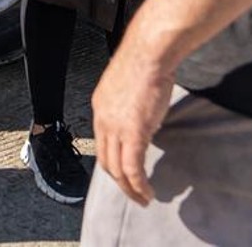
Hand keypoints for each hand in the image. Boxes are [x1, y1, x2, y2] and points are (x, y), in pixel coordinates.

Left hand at [89, 40, 174, 205]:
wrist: (150, 53)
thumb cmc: (146, 62)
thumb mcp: (131, 87)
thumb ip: (131, 106)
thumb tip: (144, 120)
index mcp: (100, 107)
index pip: (102, 143)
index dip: (113, 161)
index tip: (124, 173)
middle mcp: (103, 120)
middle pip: (106, 161)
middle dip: (119, 182)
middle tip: (133, 192)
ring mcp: (116, 128)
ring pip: (117, 170)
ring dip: (130, 189)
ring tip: (142, 198)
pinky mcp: (134, 133)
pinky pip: (133, 169)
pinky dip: (139, 186)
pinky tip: (148, 193)